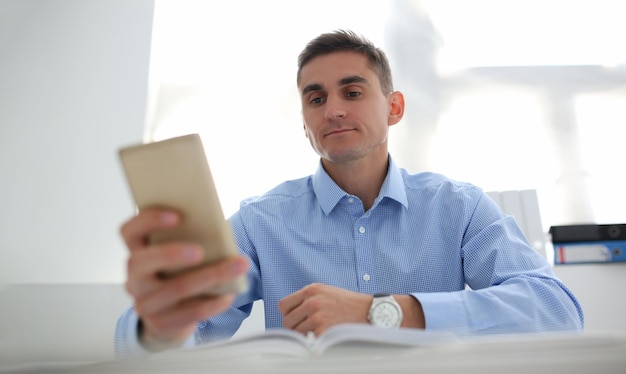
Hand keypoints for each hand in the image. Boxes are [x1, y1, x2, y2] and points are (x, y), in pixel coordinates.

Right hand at [120, 207, 247, 351]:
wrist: (169, 319)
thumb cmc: (180, 274)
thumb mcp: (180, 256)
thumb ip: (189, 239)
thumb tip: (217, 229)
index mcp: (138, 252)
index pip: (130, 232)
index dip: (148, 220)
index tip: (177, 216)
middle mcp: (135, 278)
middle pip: (141, 262)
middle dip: (172, 254)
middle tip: (200, 251)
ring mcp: (145, 303)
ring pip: (174, 289)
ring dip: (210, 276)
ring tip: (238, 265)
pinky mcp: (161, 324)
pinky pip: (188, 313)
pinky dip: (212, 303)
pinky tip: (229, 294)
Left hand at [278, 283, 371, 335]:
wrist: (368, 311)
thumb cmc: (348, 303)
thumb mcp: (326, 292)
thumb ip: (307, 298)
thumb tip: (290, 313)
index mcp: (311, 290)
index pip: (283, 305)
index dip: (287, 314)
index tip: (294, 318)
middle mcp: (312, 302)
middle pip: (287, 321)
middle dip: (294, 326)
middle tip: (305, 328)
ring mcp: (317, 317)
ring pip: (296, 332)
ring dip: (303, 335)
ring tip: (317, 332)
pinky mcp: (323, 331)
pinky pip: (307, 340)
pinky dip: (312, 341)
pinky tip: (322, 336)